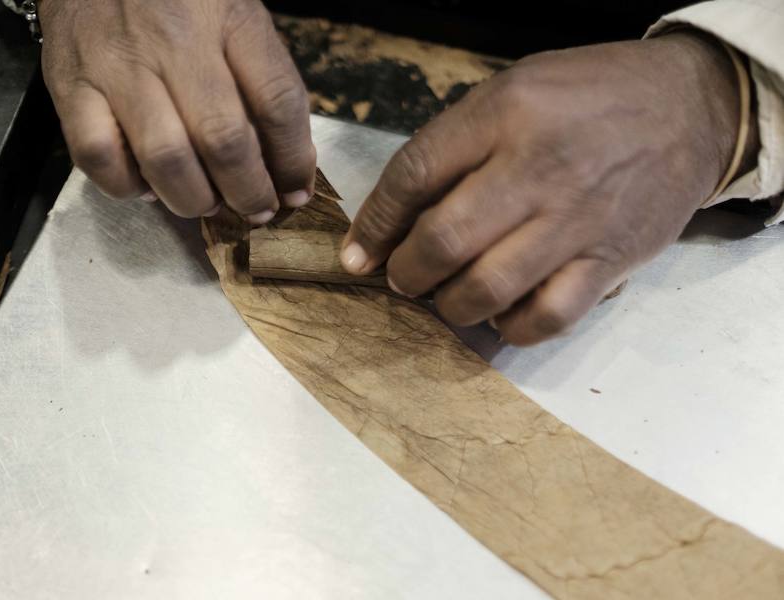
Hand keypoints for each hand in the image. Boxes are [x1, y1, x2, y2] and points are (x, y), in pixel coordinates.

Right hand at [39, 0, 315, 223]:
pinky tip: (147, 185)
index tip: (295, 190)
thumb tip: (287, 170)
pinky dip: (127, 187)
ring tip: (207, 202)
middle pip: (223, 139)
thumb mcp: (236, 17)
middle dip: (249, 192)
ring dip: (194, 199)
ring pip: (165, 158)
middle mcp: (174, 39)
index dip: (292, 160)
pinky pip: (100, 157)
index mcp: (229, 17)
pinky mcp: (69, 84)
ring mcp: (117, 63)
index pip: (277, 101)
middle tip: (256, 209)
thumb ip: (264, 83)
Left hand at [341, 32, 756, 344]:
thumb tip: (395, 213)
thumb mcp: (513, 92)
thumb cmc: (587, 97)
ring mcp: (577, 220)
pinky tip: (499, 314)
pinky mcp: (609, 261)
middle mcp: (538, 168)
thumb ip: (455, 146)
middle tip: (400, 279)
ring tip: (445, 297)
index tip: (357, 254)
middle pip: (444, 240)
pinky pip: (547, 317)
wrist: (690, 107)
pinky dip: (511, 328)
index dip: (374, 224)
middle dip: (406, 273)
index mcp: (505, 113)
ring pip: (488, 288)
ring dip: (449, 306)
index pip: (414, 175)